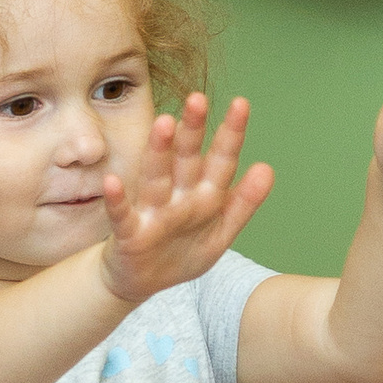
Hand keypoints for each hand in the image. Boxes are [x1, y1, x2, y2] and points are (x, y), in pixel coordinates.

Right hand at [96, 93, 274, 306]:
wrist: (142, 282)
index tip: (240, 104)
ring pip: (156, 177)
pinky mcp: (129, 234)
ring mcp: (152, 212)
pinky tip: (114, 182)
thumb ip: (243, 203)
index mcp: (204, 194)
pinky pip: (123, 215)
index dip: (230, 134)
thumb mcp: (220, 232)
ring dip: (159, 152)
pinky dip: (118, 200)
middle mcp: (178, 196)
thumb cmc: (181, 252)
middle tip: (198, 99)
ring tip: (164, 124)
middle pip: (186, 159)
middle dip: (193, 130)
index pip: (220, 160)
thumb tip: (267, 168)